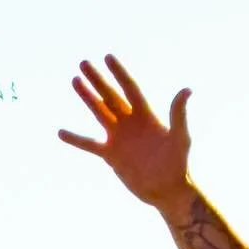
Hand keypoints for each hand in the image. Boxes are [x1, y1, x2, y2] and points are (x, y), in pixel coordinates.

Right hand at [58, 55, 191, 210]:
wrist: (168, 192)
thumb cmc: (178, 165)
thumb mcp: (181, 138)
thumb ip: (179, 114)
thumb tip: (187, 90)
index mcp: (146, 117)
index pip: (130, 89)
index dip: (120, 74)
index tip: (108, 57)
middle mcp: (130, 123)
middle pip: (111, 96)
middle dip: (98, 80)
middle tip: (84, 63)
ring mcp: (119, 138)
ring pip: (100, 113)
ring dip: (87, 97)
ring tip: (75, 80)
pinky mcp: (111, 155)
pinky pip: (89, 144)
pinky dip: (76, 139)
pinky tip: (60, 133)